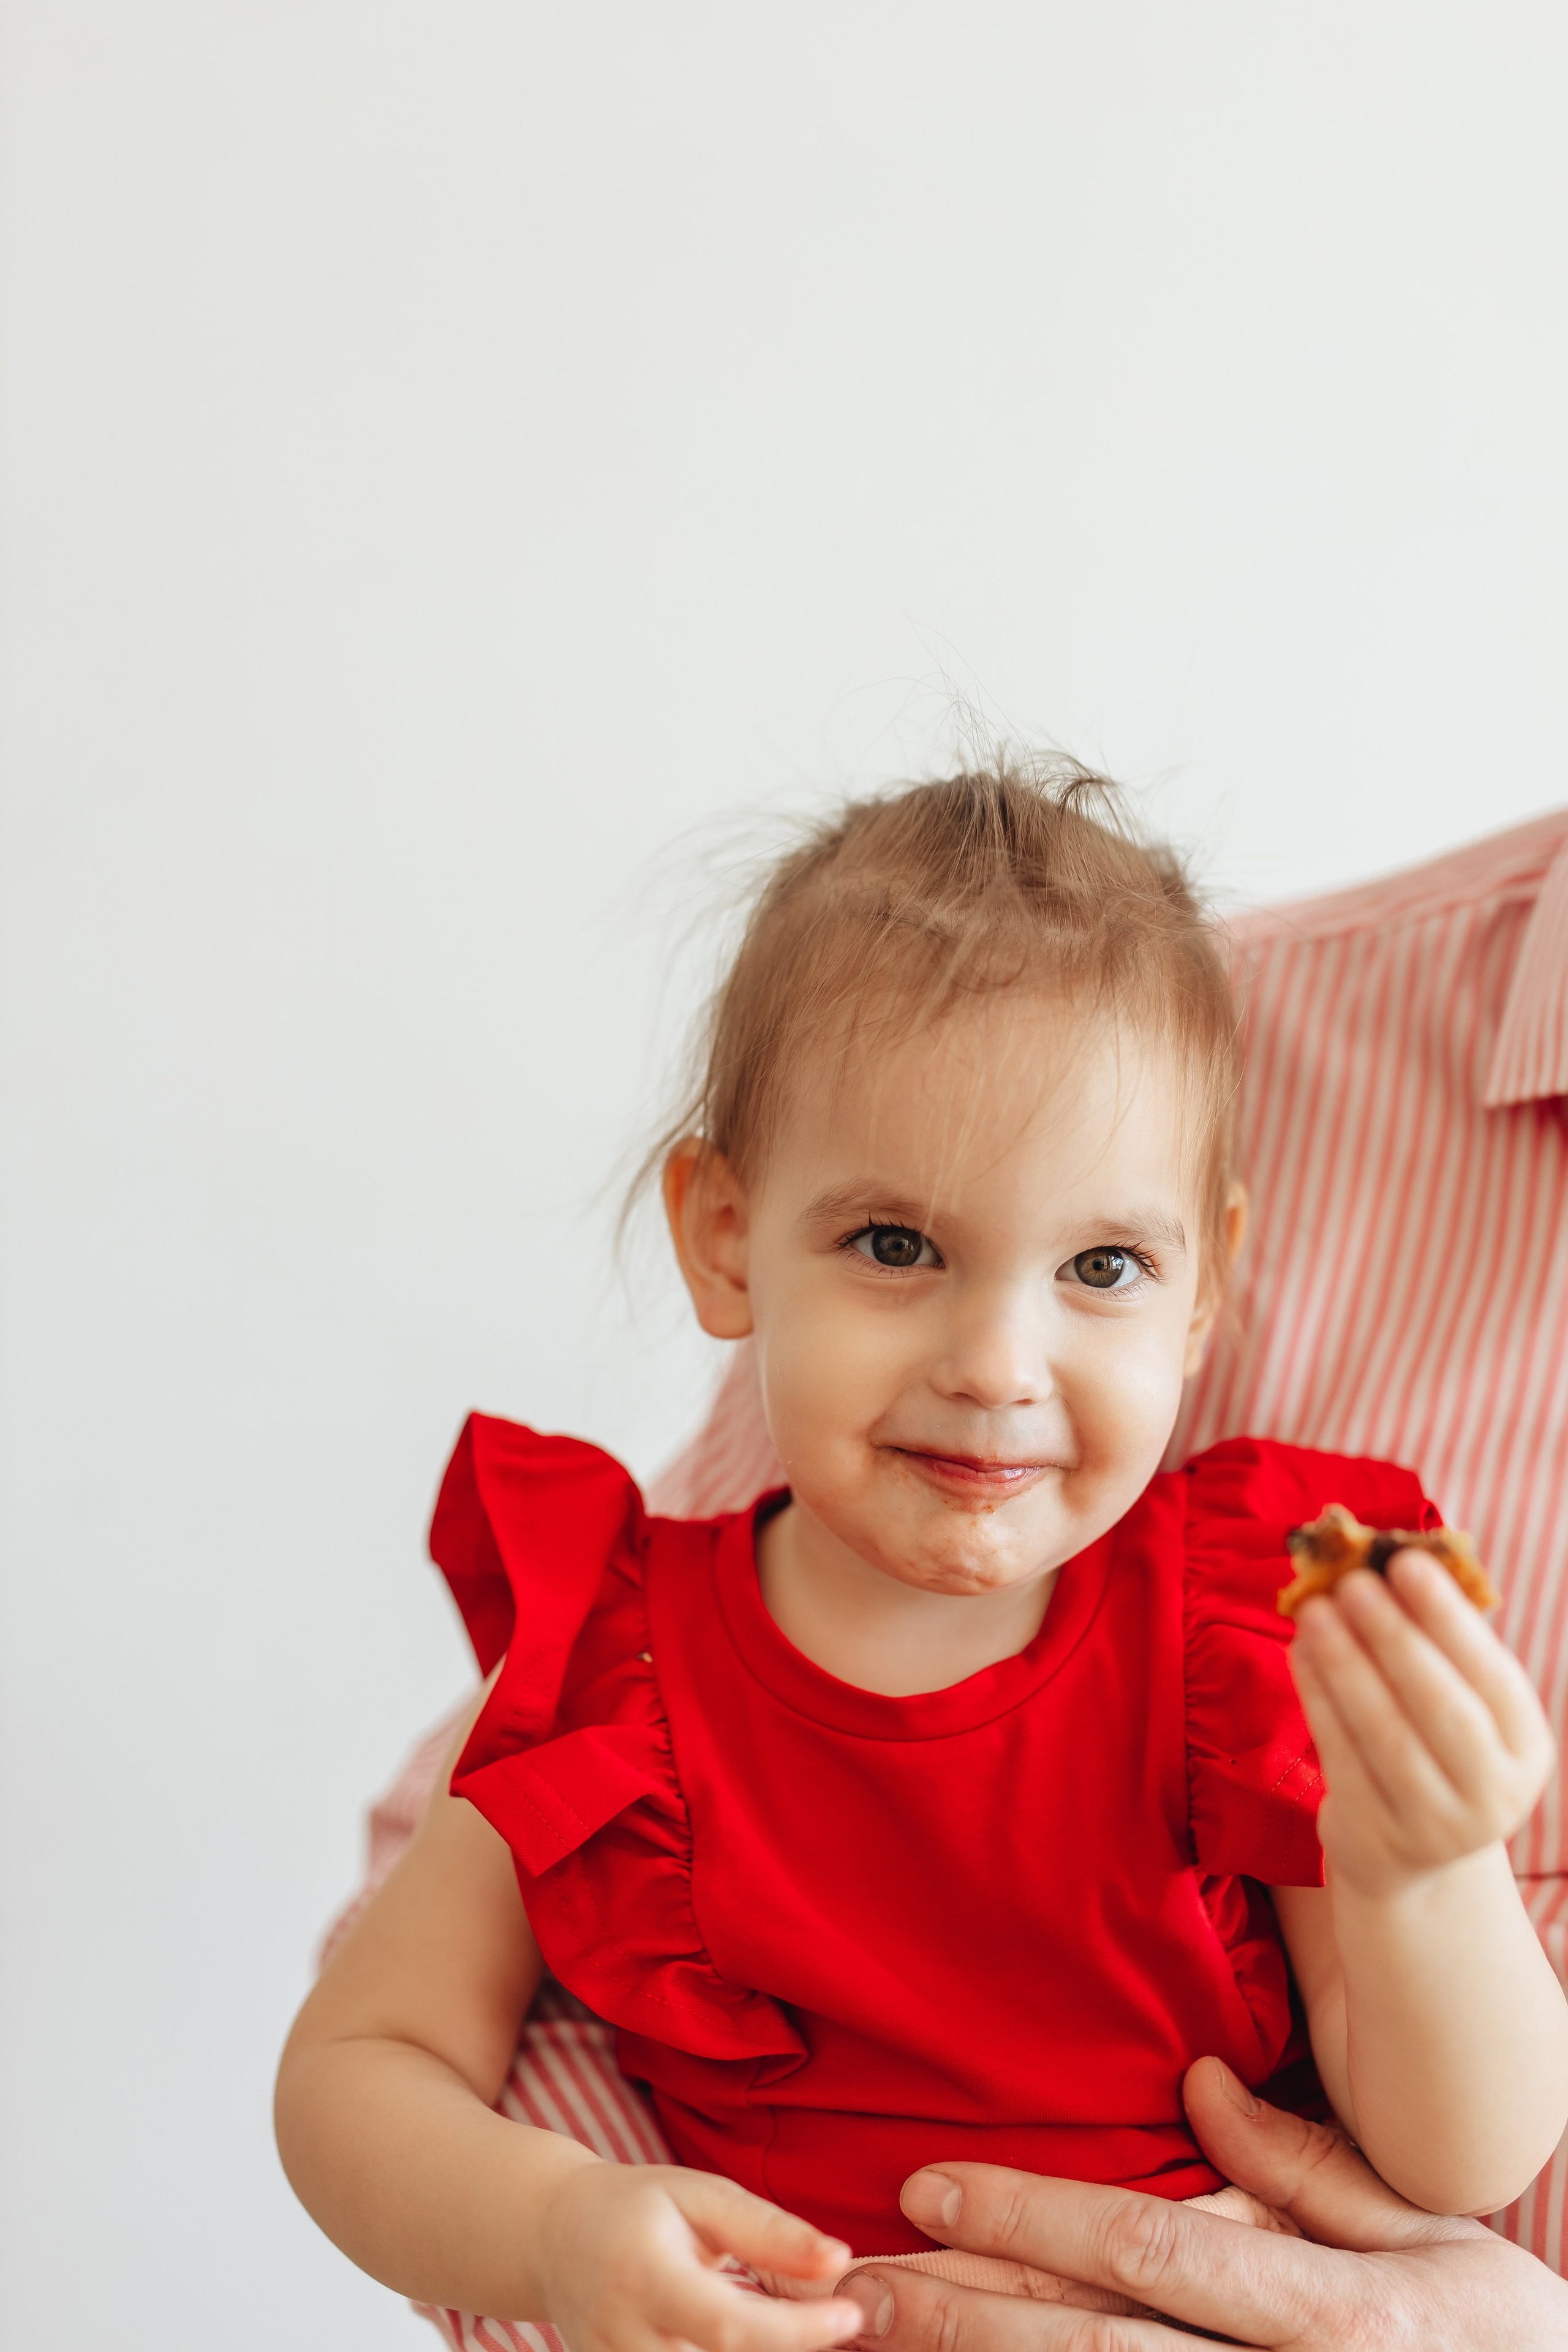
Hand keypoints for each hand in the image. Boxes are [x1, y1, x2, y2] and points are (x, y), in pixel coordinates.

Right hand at [534, 2159, 862, 2351]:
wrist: (554, 2235)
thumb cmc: (637, 2207)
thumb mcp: (700, 2196)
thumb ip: (768, 2231)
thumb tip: (840, 2260)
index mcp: (645, 2277)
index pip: (732, 2327)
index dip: (798, 2332)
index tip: (851, 2315)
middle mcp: (623, 2339)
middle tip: (827, 2325)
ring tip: (786, 2329)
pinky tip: (743, 2344)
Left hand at [835, 2059, 1567, 2348]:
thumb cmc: (1504, 2346)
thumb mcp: (1428, 2238)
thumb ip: (1306, 2169)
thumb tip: (1197, 2087)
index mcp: (1328, 2315)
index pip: (1147, 2255)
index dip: (1030, 2220)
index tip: (931, 2187)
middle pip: (1091, 2350)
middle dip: (963, 2316)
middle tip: (856, 2279)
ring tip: (874, 2338)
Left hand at [1288, 1551, 1552, 1892]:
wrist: (1411, 1852)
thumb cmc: (1432, 1744)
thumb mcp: (1456, 1700)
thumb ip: (1432, 1638)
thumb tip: (1379, 1555)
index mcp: (1525, 1745)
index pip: (1492, 1673)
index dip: (1447, 1617)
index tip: (1405, 1561)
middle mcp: (1493, 1792)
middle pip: (1440, 1706)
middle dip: (1393, 1636)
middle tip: (1351, 1581)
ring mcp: (1436, 1825)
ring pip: (1385, 1733)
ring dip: (1345, 1663)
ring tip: (1314, 1609)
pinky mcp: (1377, 1838)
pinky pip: (1341, 1756)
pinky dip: (1318, 1698)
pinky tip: (1301, 1652)